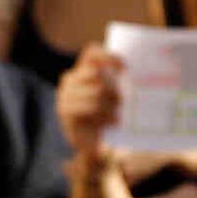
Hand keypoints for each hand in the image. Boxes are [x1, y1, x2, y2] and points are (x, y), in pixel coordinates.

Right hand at [54, 44, 126, 158]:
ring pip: (96, 91)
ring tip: (117, 115)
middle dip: (113, 87)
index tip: (125, 68)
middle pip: (97, 73)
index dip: (109, 56)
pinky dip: (105, 115)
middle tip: (122, 101)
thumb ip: (116, 81)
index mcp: (81, 70)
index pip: (92, 52)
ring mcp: (64, 95)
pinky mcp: (65, 111)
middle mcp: (69, 79)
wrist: (92, 144)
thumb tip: (132, 73)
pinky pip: (90, 106)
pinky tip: (112, 121)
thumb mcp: (112, 96)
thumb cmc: (105, 116)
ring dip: (111, 105)